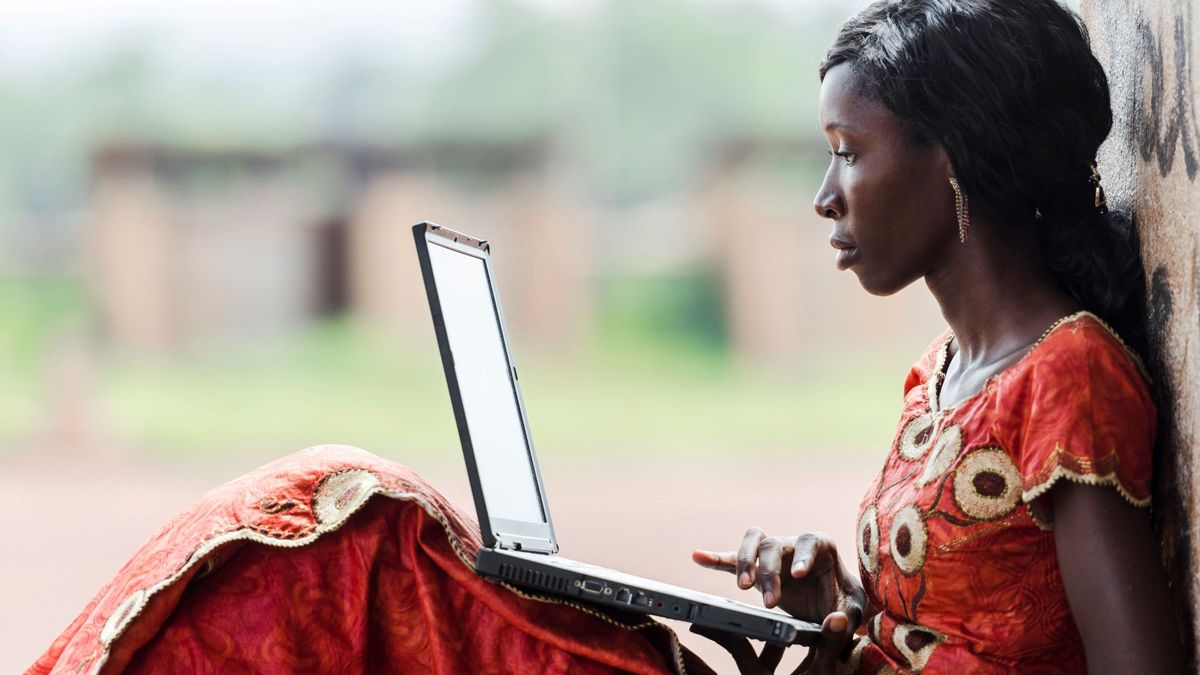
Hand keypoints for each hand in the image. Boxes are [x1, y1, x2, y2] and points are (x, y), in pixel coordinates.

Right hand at [692, 529, 866, 673]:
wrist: (828, 605)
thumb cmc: (842, 602)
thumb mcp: (852, 611)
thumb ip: (847, 618)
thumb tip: (833, 621)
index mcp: (820, 547)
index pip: (810, 542)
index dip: (803, 555)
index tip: (798, 574)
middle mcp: (793, 546)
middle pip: (776, 545)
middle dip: (770, 572)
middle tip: (770, 603)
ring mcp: (772, 556)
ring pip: (753, 544)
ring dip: (745, 562)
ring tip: (743, 588)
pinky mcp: (755, 568)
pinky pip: (731, 559)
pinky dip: (716, 558)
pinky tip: (698, 556)